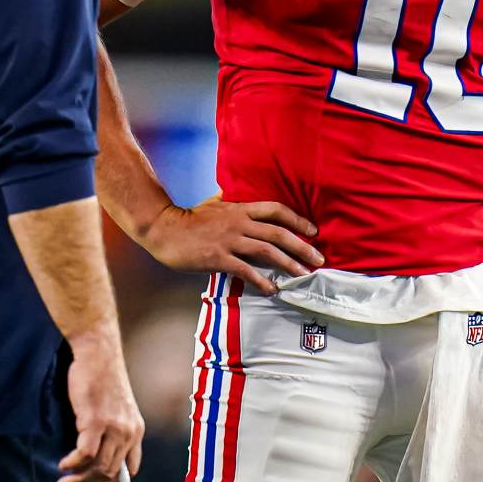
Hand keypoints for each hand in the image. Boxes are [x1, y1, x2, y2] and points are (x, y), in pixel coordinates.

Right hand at [55, 329, 144, 481]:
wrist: (97, 353)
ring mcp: (114, 428)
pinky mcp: (96, 421)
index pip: (128, 471)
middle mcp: (129, 433)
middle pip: (110, 474)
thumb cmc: (101, 377)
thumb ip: (112, 431)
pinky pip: (85, 455)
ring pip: (98, 468)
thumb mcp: (116, 407)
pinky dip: (72, 464)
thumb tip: (96, 457)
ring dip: (78, 481)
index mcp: (136, 431)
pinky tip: (62, 466)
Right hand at [139, 195, 321, 295]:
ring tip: (302, 275)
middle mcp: (238, 222)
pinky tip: (272, 289)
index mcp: (239, 208)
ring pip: (266, 251)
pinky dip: (261, 280)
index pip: (275, 210)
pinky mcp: (218, 257)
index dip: (297, 220)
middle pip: (277, 233)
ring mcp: (228, 240)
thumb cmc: (188, 218)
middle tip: (318, 259)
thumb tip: (235, 192)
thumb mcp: (212, 203)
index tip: (313, 231)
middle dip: (301, 246)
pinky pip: (245, 270)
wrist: (163, 229)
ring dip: (288, 264)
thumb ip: (229, 200)